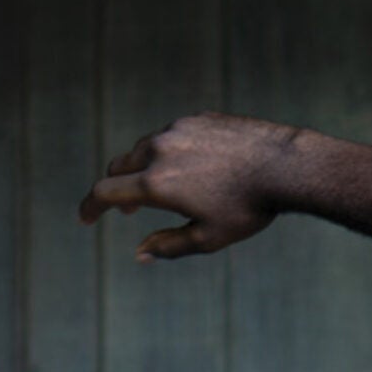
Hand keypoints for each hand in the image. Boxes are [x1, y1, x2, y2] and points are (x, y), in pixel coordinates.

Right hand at [80, 112, 301, 261]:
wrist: (286, 166)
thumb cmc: (249, 208)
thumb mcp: (208, 238)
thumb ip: (169, 246)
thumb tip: (139, 253)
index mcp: (155, 183)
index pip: (105, 193)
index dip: (89, 208)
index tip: (84, 218)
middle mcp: (159, 150)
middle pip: (119, 166)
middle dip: (115, 190)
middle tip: (126, 211)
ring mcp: (177, 129)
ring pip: (145, 149)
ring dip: (143, 170)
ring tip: (163, 190)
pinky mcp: (197, 117)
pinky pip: (172, 136)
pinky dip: (169, 154)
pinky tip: (192, 169)